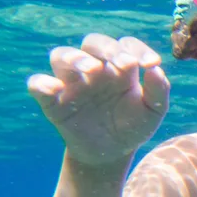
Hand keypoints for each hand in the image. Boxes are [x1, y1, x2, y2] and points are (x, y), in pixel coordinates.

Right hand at [27, 34, 170, 164]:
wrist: (113, 153)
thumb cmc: (133, 126)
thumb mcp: (153, 111)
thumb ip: (159, 91)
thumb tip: (157, 69)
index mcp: (119, 66)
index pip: (125, 44)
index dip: (137, 49)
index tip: (152, 63)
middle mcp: (94, 69)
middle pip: (92, 42)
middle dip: (107, 48)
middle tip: (124, 64)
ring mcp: (71, 82)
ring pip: (61, 55)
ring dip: (75, 58)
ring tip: (93, 70)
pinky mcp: (52, 101)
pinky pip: (37, 84)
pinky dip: (42, 83)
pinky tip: (56, 89)